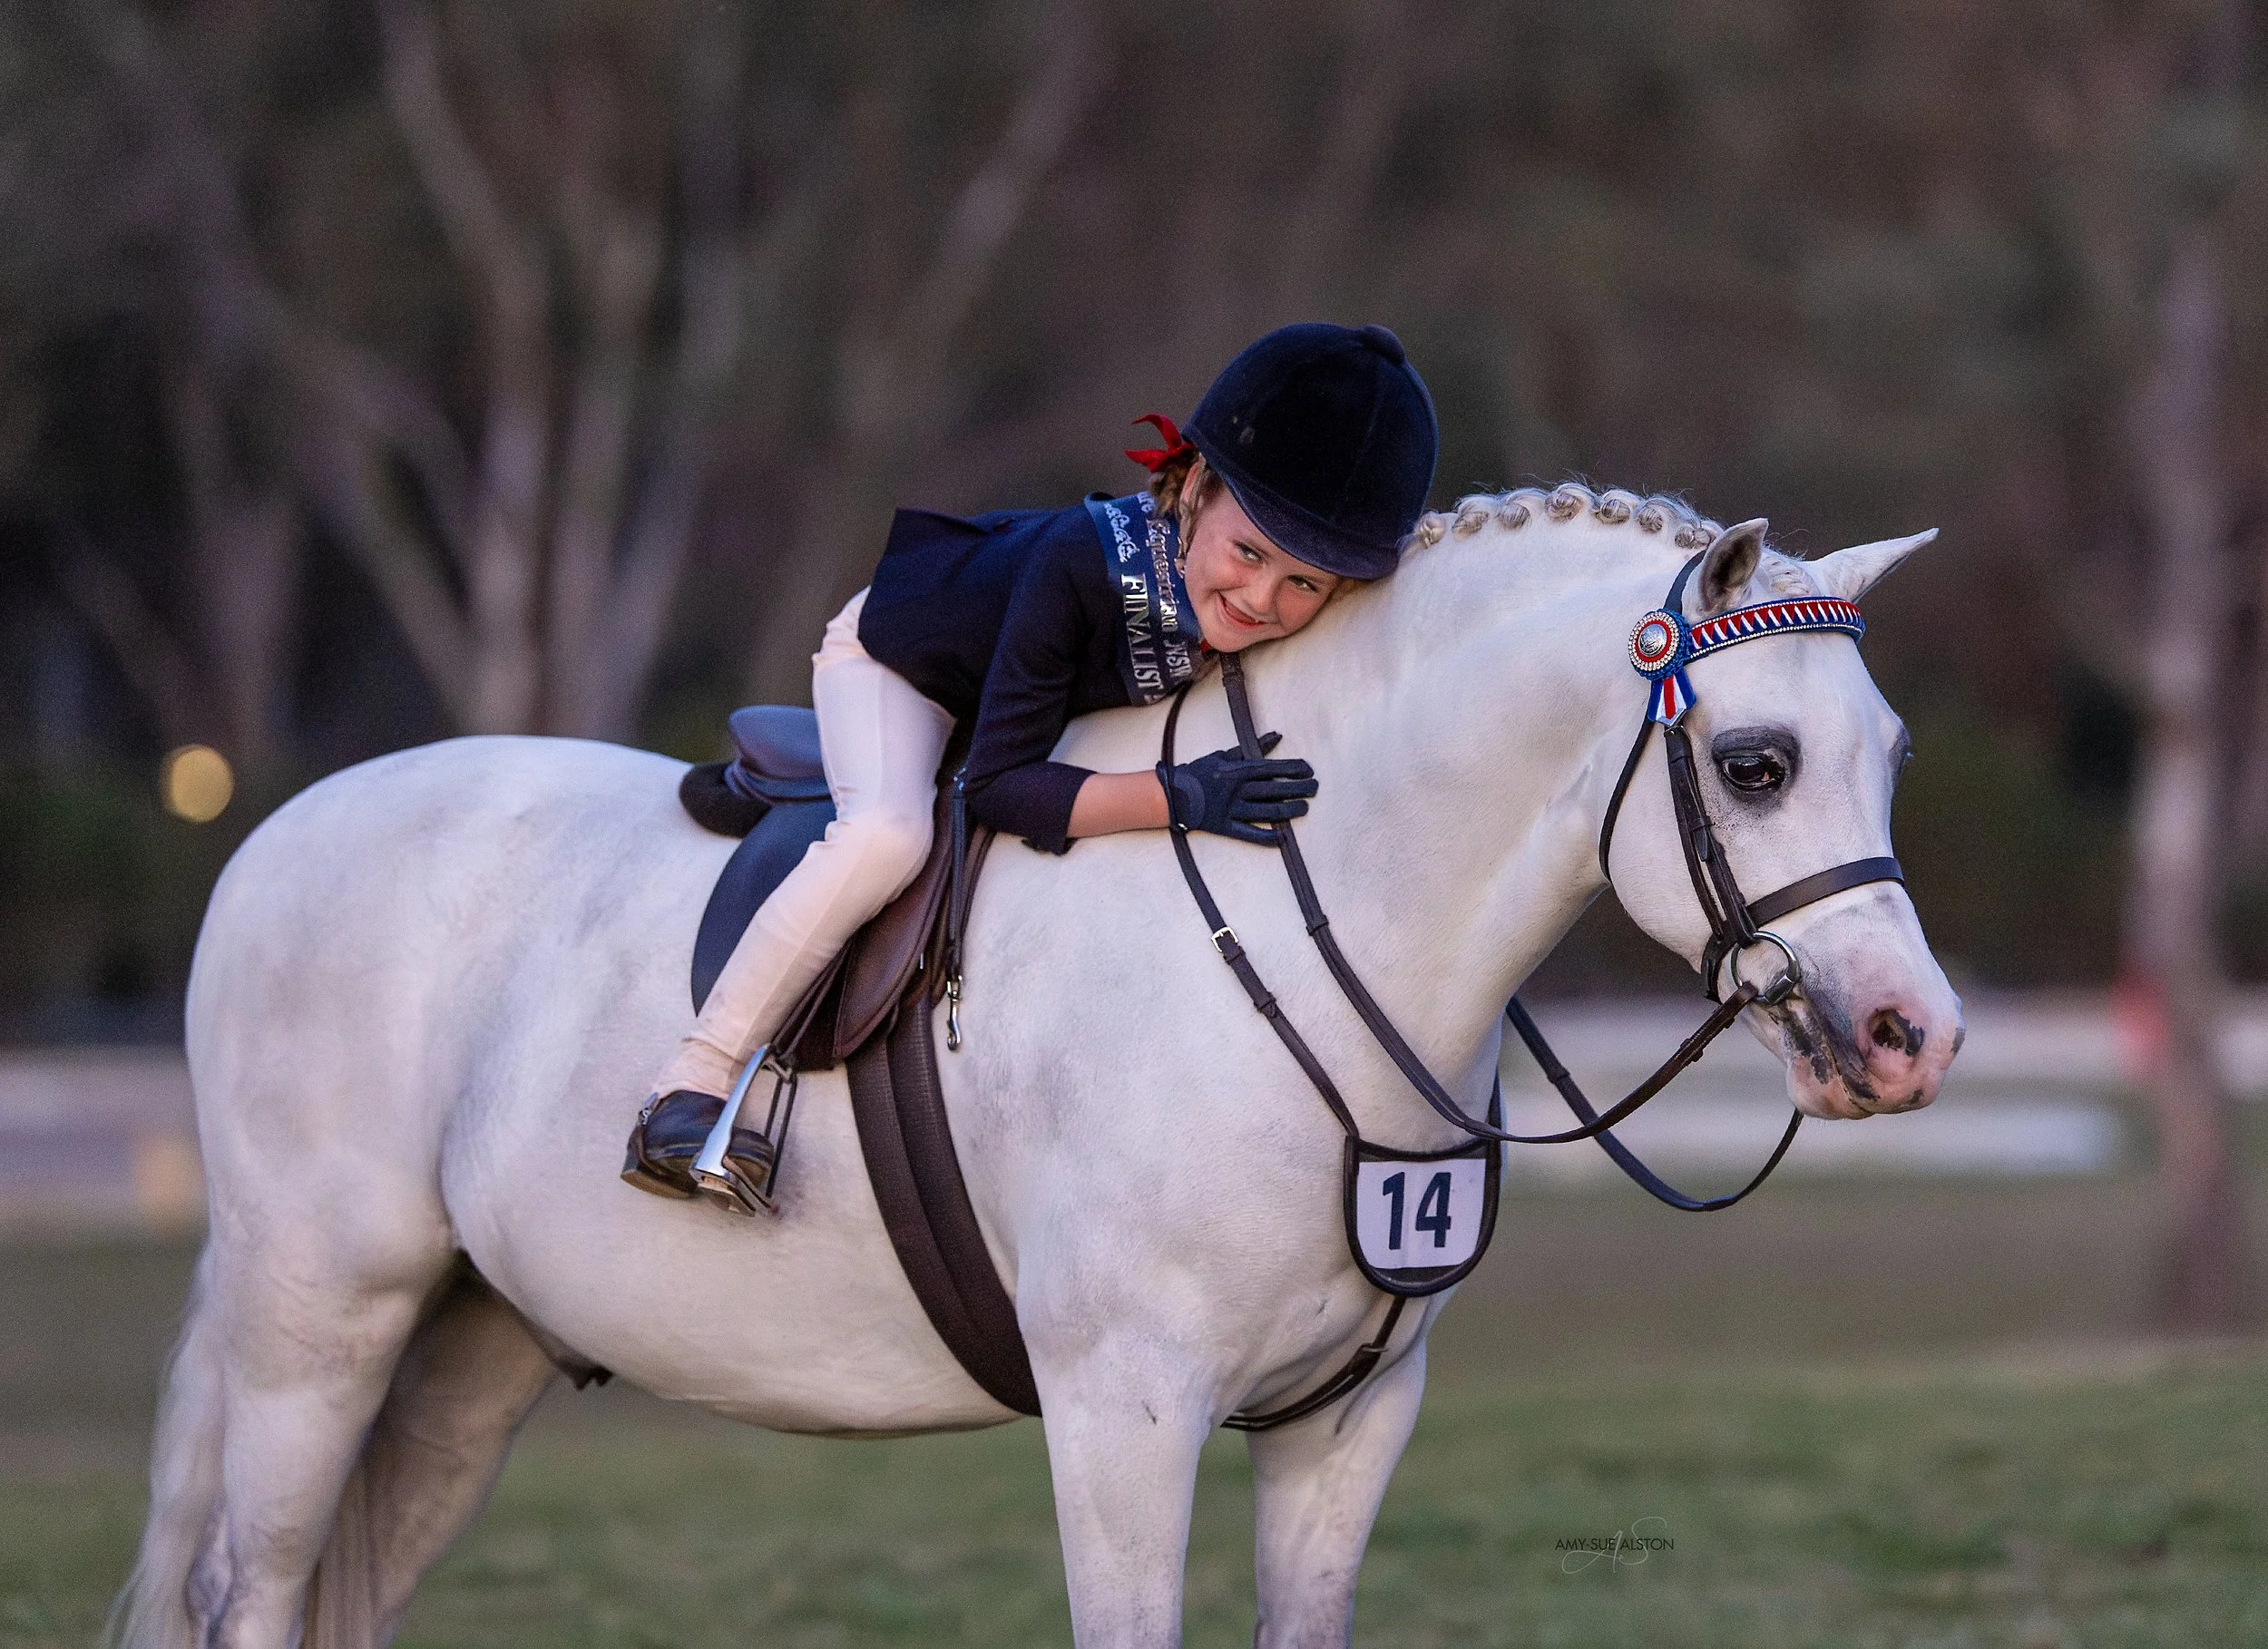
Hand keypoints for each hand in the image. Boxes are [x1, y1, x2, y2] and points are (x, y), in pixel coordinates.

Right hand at [1158, 735, 1316, 844]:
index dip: (1293, 769)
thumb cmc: (1200, 772)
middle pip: (1274, 790)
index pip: (1271, 769)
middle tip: (1315, 788)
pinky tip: (1282, 837)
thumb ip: (1251, 749)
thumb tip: (1276, 737)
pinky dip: (1266, 836)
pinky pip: (1248, 833)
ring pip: (1266, 811)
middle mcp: (1236, 790)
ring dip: (1288, 810)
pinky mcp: (1224, 827)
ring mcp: (1231, 810)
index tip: (1309, 770)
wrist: (1173, 794)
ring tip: (1304, 808)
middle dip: (1298, 789)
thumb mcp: (1224, 755)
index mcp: (1236, 770)